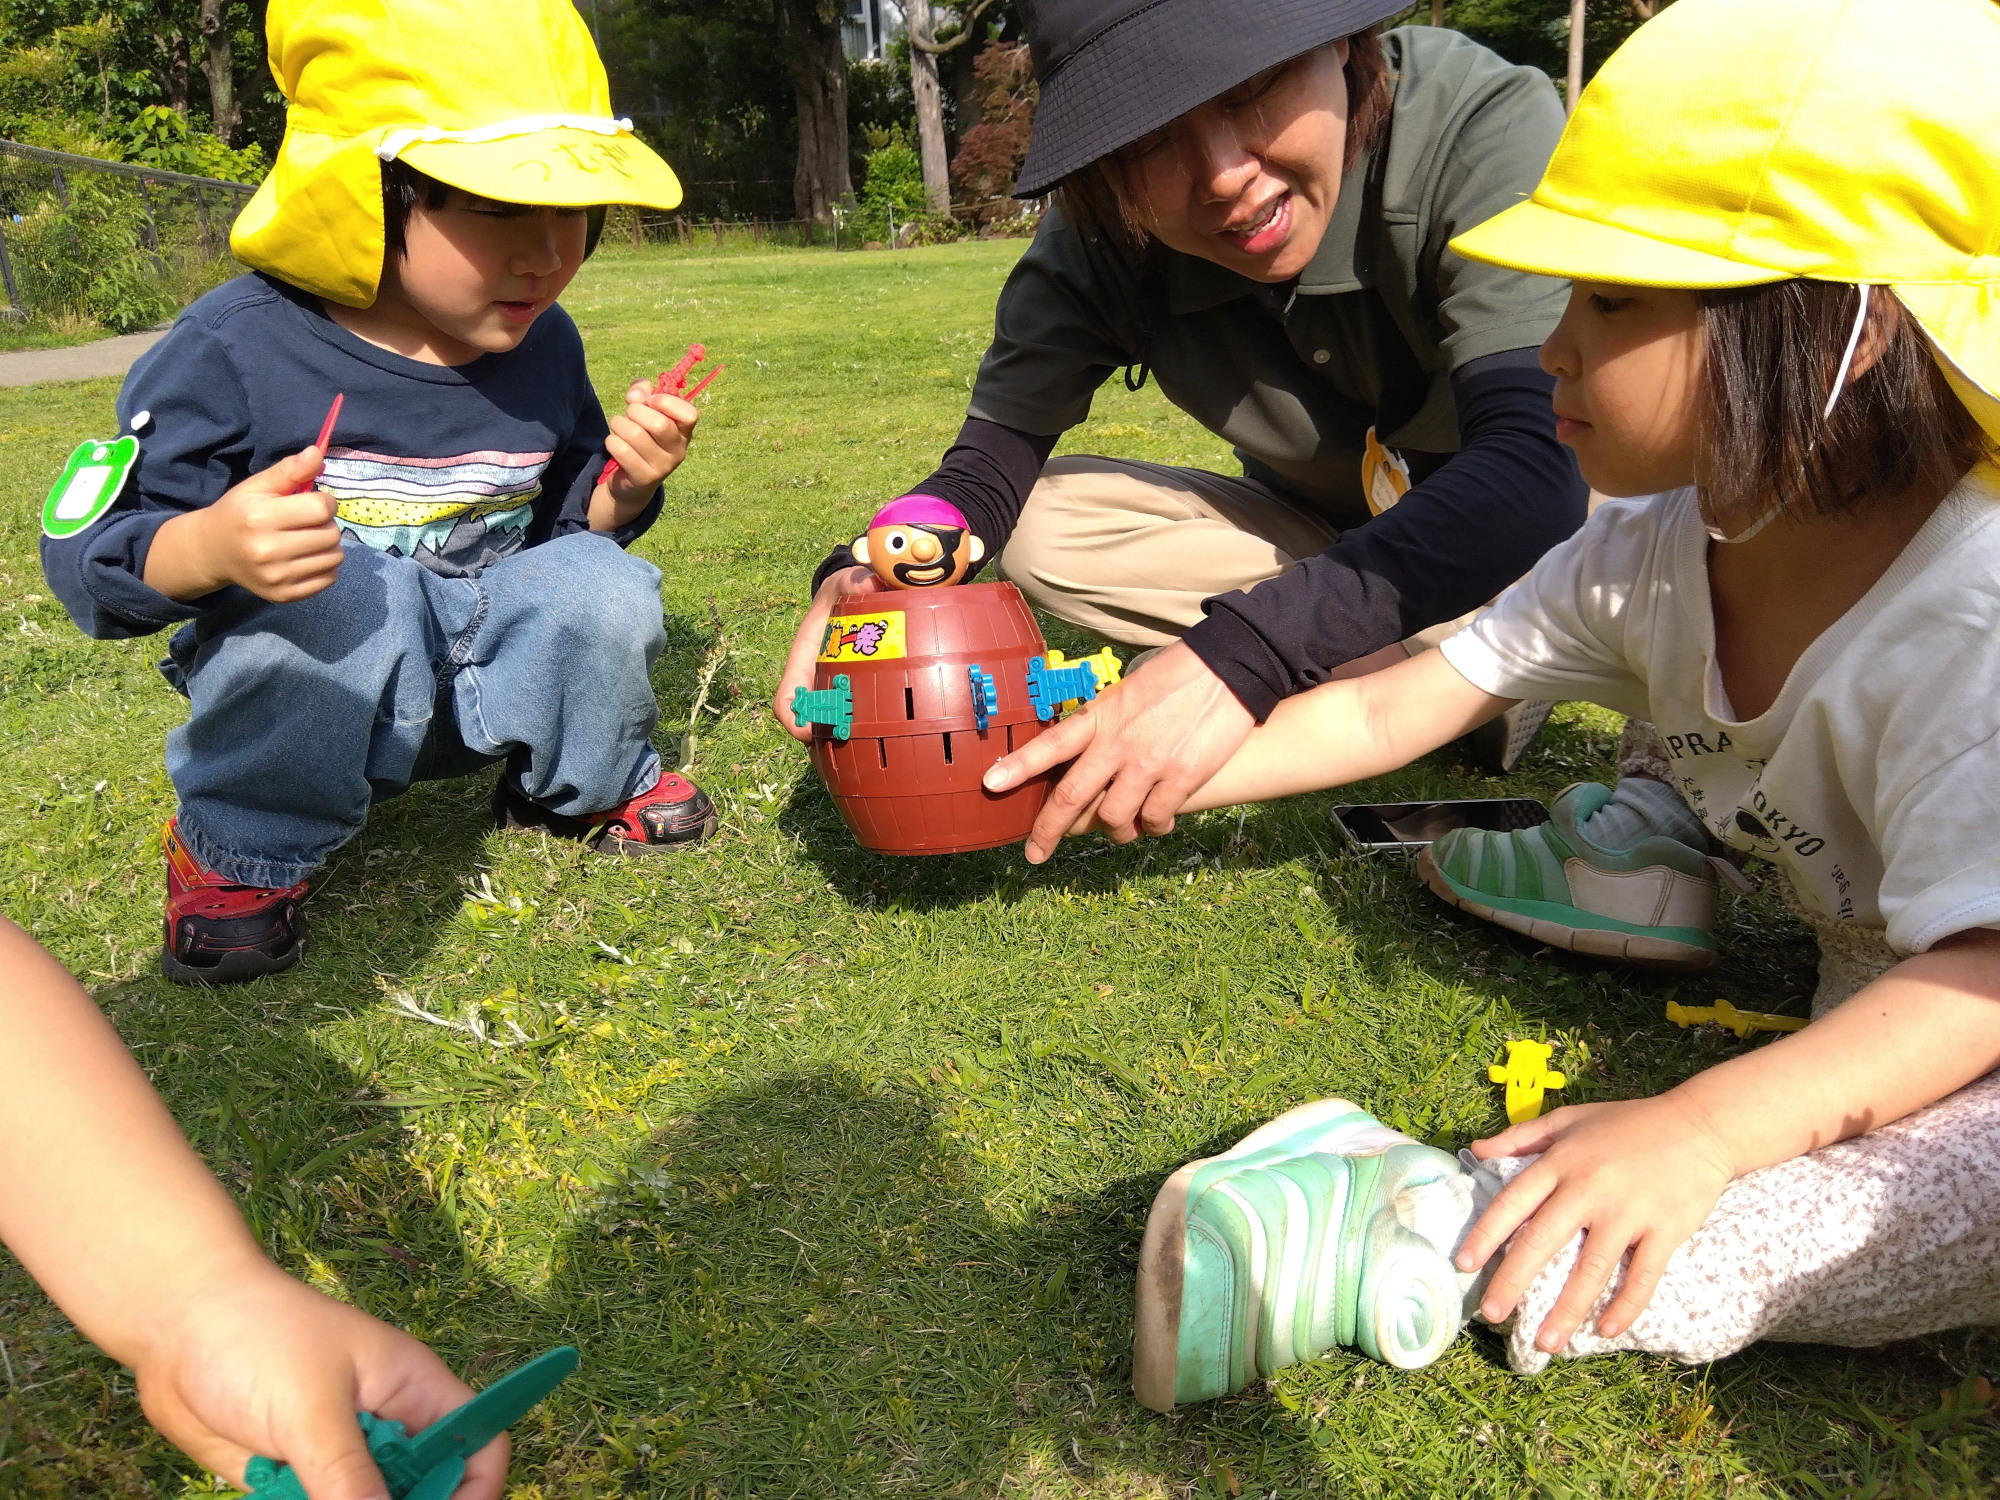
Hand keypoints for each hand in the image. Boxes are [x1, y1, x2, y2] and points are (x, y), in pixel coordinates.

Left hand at [134, 1262, 506, 1499]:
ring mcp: (339, 1456)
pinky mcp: (295, 1478)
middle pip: (422, 1491)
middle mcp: (386, 1428)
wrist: (175, 1328)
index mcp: (415, 1391)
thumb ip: (349, 1476)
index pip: (478, 1446)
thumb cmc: (259, 1338)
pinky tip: (272, 1487)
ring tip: (294, 1489)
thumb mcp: (311, 1409)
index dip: (475, 1490)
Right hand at [143, 448, 343, 603]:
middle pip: (331, 534)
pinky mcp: (284, 595)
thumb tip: (318, 453)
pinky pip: (330, 578)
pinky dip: (325, 566)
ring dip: (328, 546)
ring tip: (307, 539)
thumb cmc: (239, 513)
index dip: (324, 501)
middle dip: (326, 524)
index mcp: (259, 518)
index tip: (313, 501)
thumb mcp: (257, 486)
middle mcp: (267, 551)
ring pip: (335, 558)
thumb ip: (289, 470)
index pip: (320, 508)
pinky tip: (306, 557)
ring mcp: (276, 577)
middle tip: (308, 522)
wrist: (213, 552)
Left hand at [597, 377, 698, 521]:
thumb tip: (636, 396)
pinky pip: (622, 450)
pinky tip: (614, 444)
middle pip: (659, 424)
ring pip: (635, 434)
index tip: (651, 401)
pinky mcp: (645, 478)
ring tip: (619, 429)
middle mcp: (678, 451)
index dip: (667, 402)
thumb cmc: (640, 437)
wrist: (630, 481)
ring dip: (619, 425)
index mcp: (683, 432)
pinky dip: (612, 441)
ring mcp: (663, 467)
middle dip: (635, 412)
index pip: (689, 414)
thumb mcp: (644, 410)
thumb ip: (642, 392)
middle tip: (629, 416)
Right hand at [772, 564, 886, 741]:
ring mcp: (837, 687)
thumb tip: (871, 585)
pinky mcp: (860, 690)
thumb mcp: (848, 581)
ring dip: (849, 741)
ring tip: (876, 750)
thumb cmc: (847, 589)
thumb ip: (857, 580)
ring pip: (835, 725)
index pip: (786, 699)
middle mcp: (816, 679)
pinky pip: (861, 717)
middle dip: (827, 740)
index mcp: (804, 658)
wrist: (860, 590)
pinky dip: (871, 731)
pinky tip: (895, 737)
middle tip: (856, 745)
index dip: (794, 721)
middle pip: (812, 723)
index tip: (813, 732)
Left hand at [981, 640, 1254, 862]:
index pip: (1050, 744)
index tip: (991, 783)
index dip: (1019, 766)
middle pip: (1072, 796)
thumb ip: (1104, 724)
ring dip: (1113, 832)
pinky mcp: (1182, 778)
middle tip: (1035, 853)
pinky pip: (1156, 819)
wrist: (1230, 668)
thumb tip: (1088, 755)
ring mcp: (1149, 763)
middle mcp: (1118, 744)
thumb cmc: (1177, 676)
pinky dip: (1153, 827)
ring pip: (1114, 817)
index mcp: (1101, 716)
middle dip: (1048, 830)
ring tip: (1120, 831)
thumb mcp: (1127, 692)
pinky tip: (1157, 822)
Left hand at [1454, 1094, 1734, 1352]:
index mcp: (1561, 1162)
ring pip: (1591, 1269)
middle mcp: (1590, 1188)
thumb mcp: (1569, 1120)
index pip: (1514, 1201)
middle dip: (1513, 1280)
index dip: (1486, 1234)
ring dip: (1567, 1309)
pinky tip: (1606, 1330)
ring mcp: (1629, 1212)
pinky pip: (1643, 1276)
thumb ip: (1521, 1135)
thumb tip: (1476, 1149)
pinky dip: (1625, 1306)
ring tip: (1546, 1343)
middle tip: (1492, 1313)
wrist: (1700, 1125)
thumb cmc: (1628, 1123)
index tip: (1463, 1264)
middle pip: (1543, 1240)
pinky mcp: (1665, 1230)